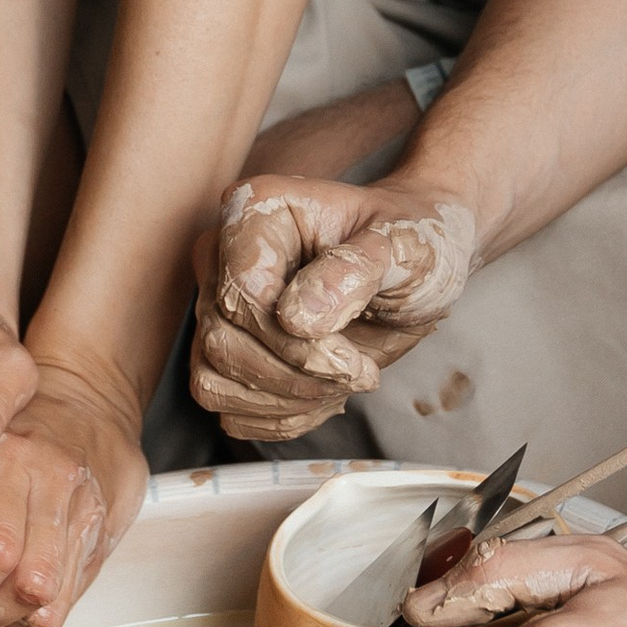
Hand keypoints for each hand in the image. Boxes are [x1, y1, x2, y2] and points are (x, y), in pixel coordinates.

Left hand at [0, 355, 147, 626]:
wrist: (89, 401)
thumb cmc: (14, 425)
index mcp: (13, 460)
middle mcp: (57, 488)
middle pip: (25, 585)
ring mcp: (88, 515)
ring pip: (52, 603)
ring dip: (10, 621)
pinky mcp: (105, 537)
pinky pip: (71, 599)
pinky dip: (36, 616)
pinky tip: (16, 602)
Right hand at [190, 176, 478, 438]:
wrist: (412, 271)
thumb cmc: (410, 243)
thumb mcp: (407, 247)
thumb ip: (354, 271)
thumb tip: (296, 318)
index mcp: (256, 209)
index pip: (243, 290)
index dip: (293, 340)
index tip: (353, 359)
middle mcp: (223, 255)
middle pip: (222, 341)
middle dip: (297, 375)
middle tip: (359, 372)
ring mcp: (219, 304)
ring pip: (214, 381)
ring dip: (287, 401)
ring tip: (343, 381)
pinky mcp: (224, 351)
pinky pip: (227, 407)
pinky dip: (280, 417)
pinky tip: (324, 392)